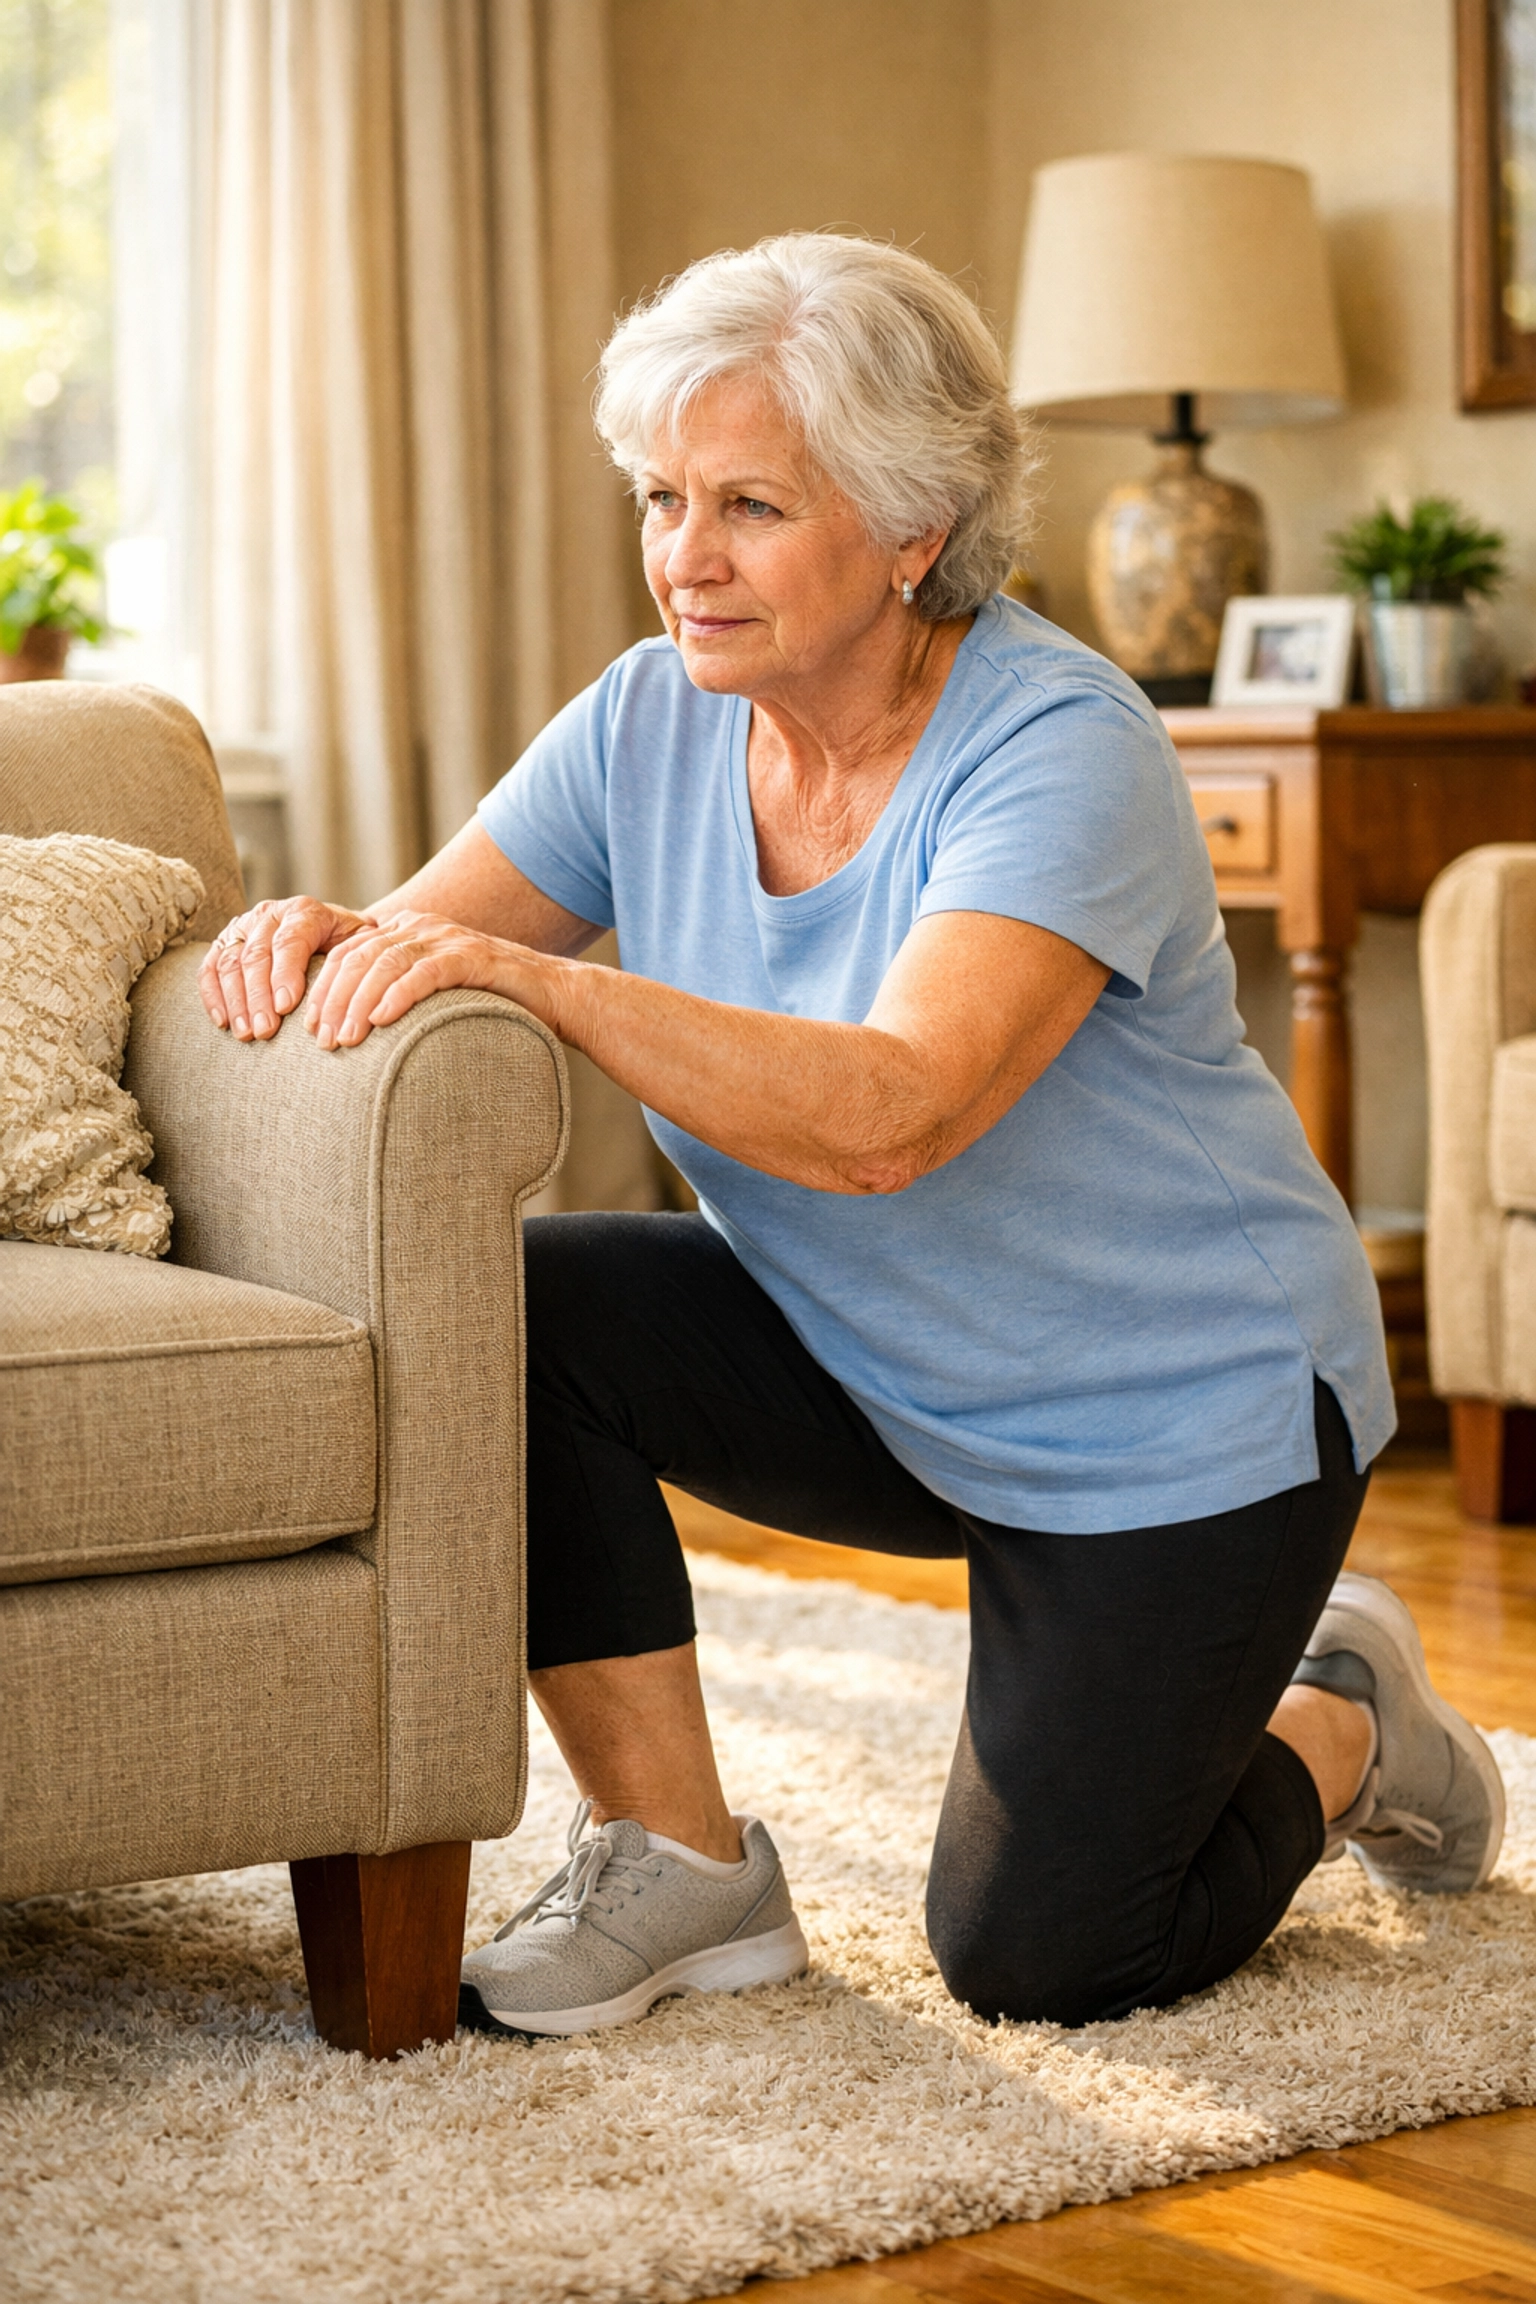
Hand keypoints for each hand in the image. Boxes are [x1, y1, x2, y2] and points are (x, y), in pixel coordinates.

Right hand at [199, 896, 370, 1039]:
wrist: (329, 929)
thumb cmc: (348, 945)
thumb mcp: (361, 945)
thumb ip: (359, 958)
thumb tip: (360, 990)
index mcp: (304, 912)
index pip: (289, 941)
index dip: (285, 973)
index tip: (286, 1007)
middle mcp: (270, 914)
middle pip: (256, 954)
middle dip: (258, 996)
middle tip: (265, 1031)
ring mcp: (244, 926)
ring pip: (230, 961)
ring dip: (235, 1001)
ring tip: (246, 1033)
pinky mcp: (225, 942)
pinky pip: (210, 967)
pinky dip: (213, 995)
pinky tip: (223, 1022)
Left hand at [304, 912, 525, 1048]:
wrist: (552, 994)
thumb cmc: (489, 1002)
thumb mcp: (432, 993)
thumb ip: (396, 993)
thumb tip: (350, 1028)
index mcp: (404, 932)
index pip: (348, 954)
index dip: (324, 990)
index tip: (309, 1029)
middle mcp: (420, 928)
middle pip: (359, 957)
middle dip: (334, 1000)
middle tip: (322, 1040)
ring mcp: (446, 938)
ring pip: (386, 963)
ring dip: (359, 1003)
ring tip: (345, 1039)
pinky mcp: (472, 956)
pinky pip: (426, 972)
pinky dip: (399, 995)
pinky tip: (381, 1020)